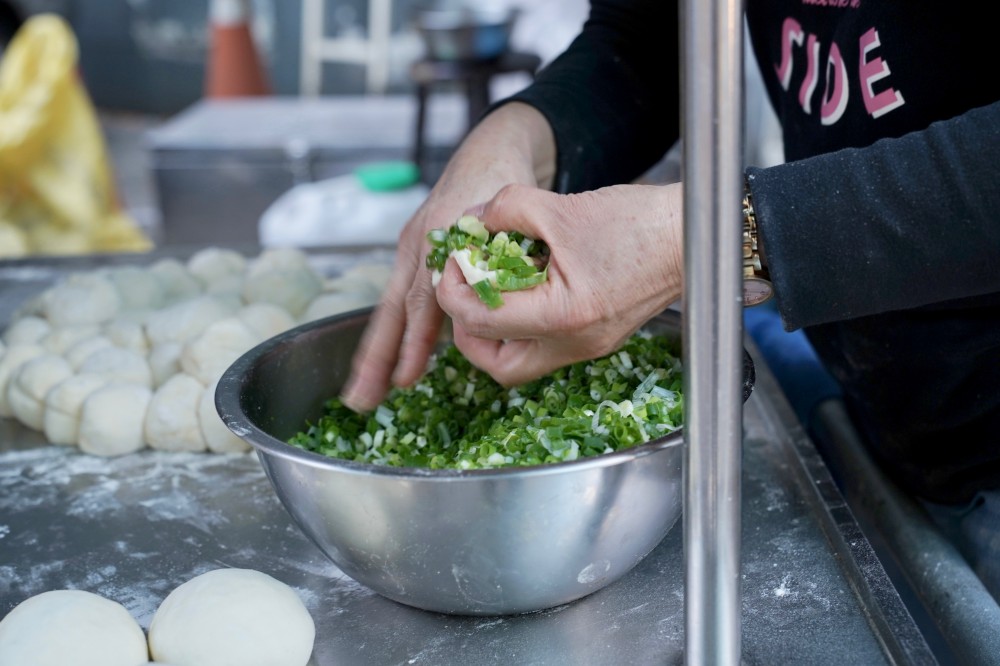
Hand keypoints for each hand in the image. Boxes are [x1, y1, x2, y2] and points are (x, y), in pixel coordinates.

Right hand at [339, 103, 556, 411]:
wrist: (494, 149)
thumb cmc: (508, 185)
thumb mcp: (510, 218)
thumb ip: (500, 258)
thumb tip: (495, 309)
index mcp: (439, 240)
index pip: (423, 301)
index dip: (414, 342)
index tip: (404, 378)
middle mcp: (417, 247)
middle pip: (394, 311)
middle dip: (376, 358)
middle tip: (360, 398)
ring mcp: (411, 249)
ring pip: (391, 309)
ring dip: (378, 352)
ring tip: (364, 392)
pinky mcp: (414, 253)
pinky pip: (401, 299)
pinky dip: (395, 333)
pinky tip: (394, 364)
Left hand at [435, 182, 683, 385]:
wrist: (692, 236)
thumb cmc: (637, 222)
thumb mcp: (560, 206)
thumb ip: (505, 209)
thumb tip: (471, 223)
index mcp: (562, 316)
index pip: (480, 320)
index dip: (454, 288)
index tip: (458, 258)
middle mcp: (574, 343)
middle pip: (496, 365)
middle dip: (467, 329)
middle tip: (465, 288)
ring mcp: (587, 347)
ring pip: (519, 362)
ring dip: (493, 330)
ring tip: (491, 286)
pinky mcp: (595, 339)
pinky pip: (543, 344)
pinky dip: (521, 322)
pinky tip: (524, 284)